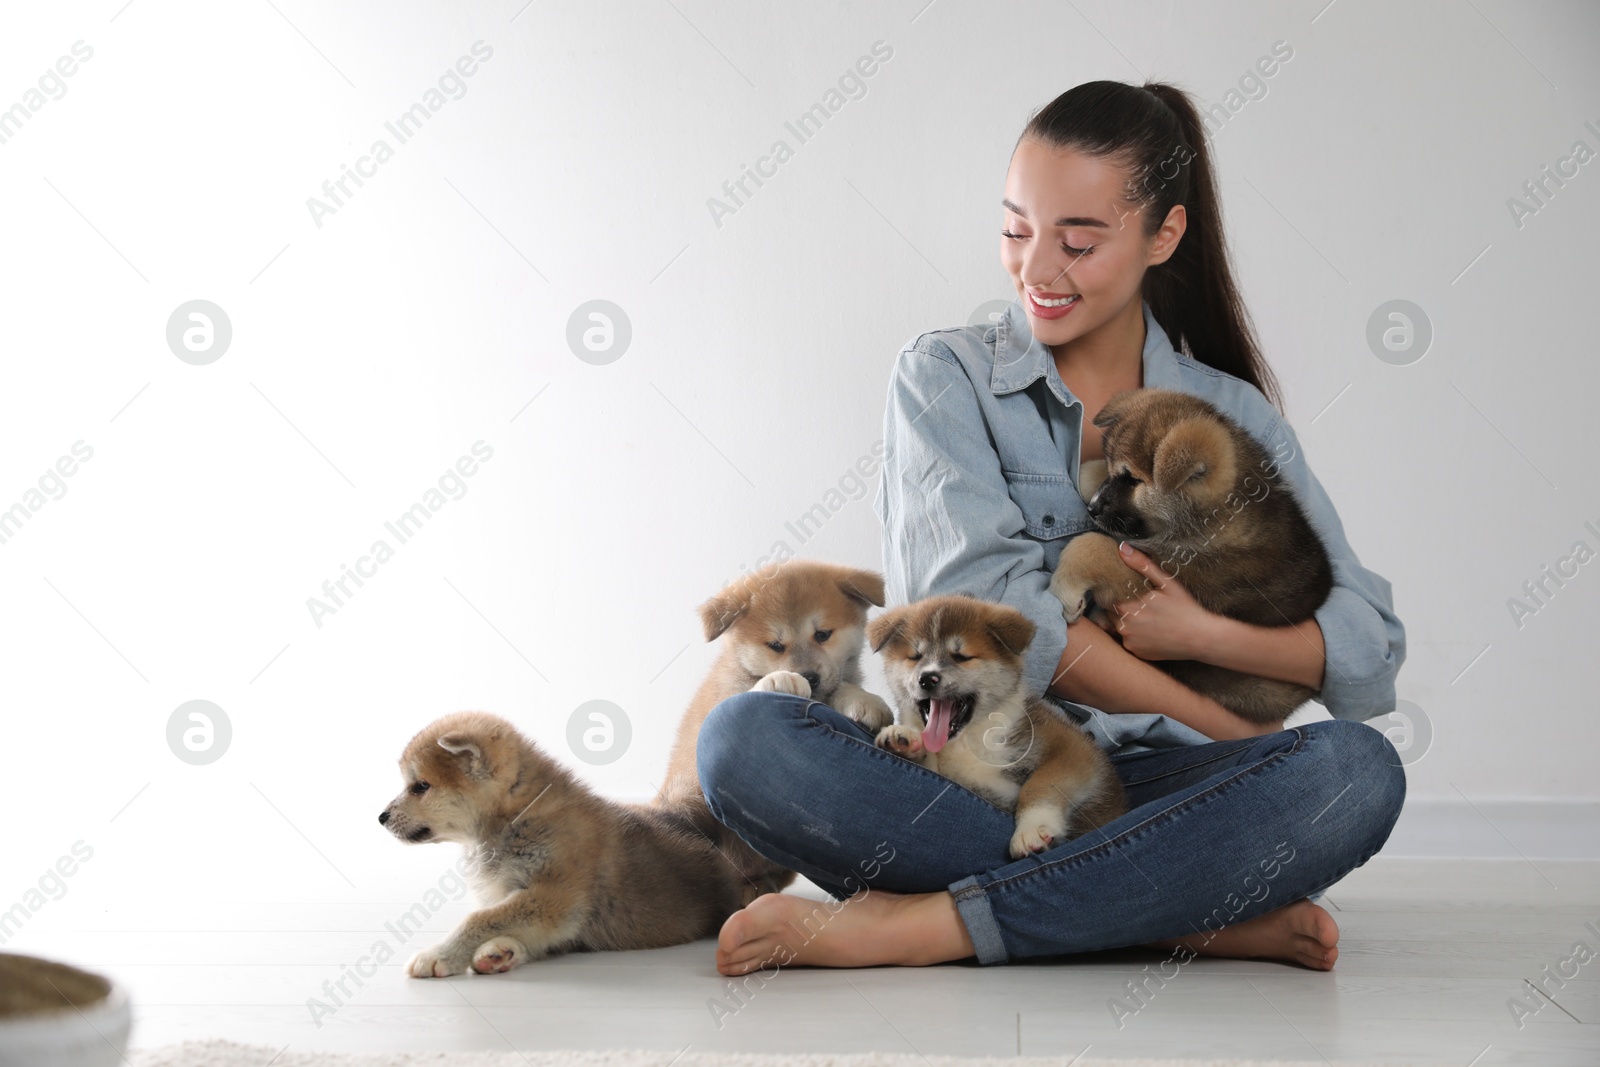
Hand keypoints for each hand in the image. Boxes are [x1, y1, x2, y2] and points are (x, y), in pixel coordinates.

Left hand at [1098, 542, 1217, 661]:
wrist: (1200, 638)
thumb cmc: (1185, 609)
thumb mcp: (1166, 583)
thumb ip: (1142, 565)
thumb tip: (1122, 548)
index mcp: (1127, 608)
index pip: (1106, 599)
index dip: (1114, 594)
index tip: (1124, 592)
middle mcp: (1124, 627)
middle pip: (1111, 614)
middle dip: (1120, 608)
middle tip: (1139, 605)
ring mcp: (1130, 642)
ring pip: (1119, 628)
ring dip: (1126, 623)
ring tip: (1146, 618)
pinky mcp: (1137, 653)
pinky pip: (1129, 642)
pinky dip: (1135, 637)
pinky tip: (1150, 632)